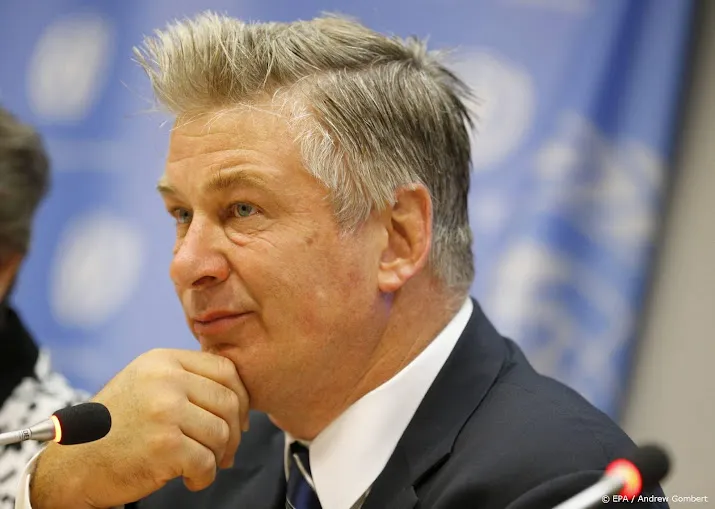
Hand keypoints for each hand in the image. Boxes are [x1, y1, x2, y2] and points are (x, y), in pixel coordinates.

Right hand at [30, 349, 249, 507]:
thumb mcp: (146, 383)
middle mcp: (165, 380)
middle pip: (228, 401)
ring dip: (219, 456)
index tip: (239, 418)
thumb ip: (186, 379)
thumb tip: (238, 394)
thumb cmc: (115, 427)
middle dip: (234, 431)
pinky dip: (204, 477)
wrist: (71, 463)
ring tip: (204, 465)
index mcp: (163, 361)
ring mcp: (165, 412)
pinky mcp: (164, 446)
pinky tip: (191, 479)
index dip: (241, 396)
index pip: (225, 369)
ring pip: (221, 433)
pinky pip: (207, 463)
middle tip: (226, 451)